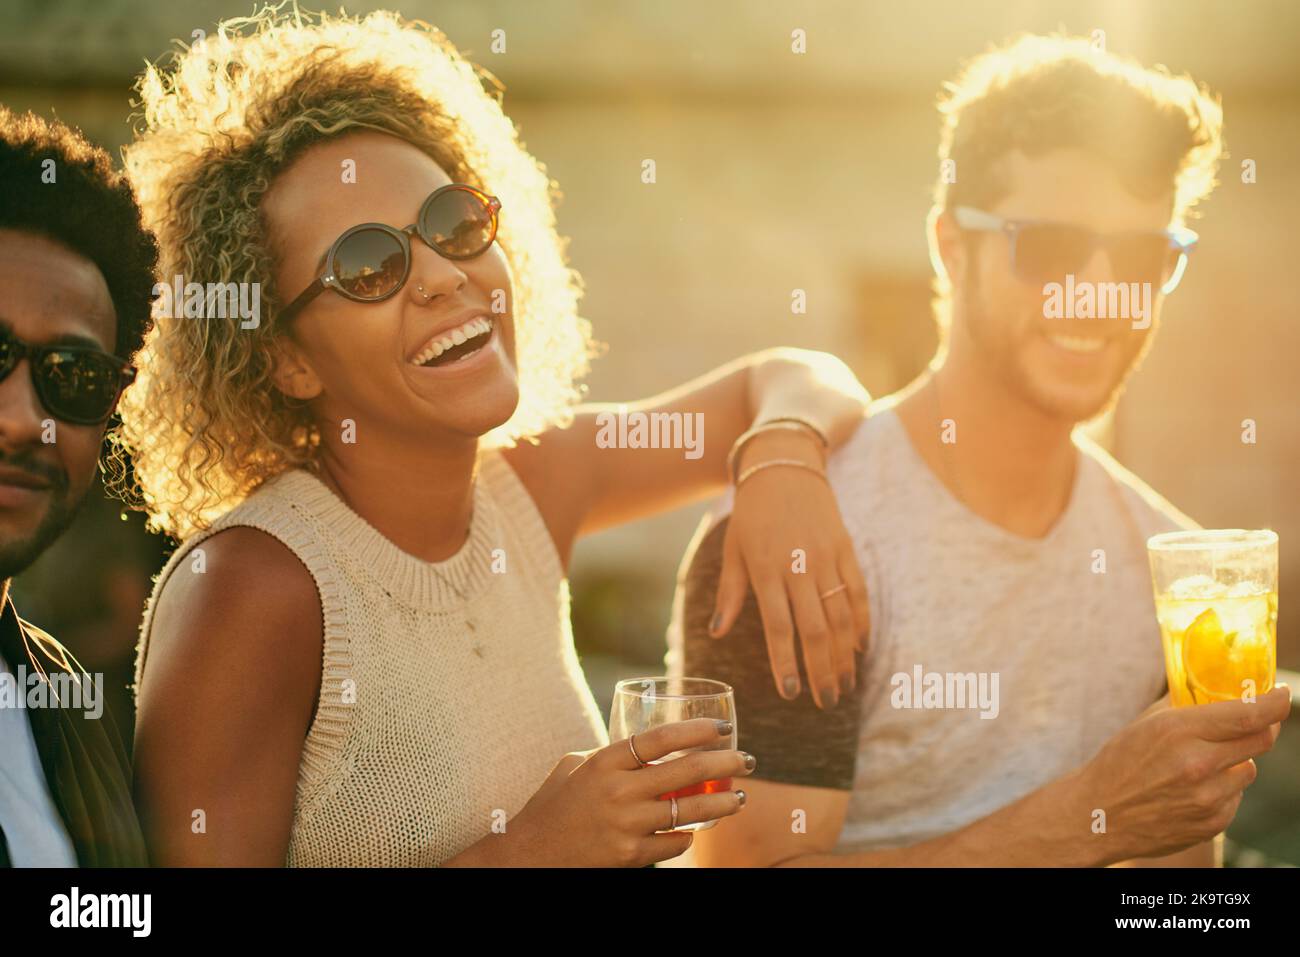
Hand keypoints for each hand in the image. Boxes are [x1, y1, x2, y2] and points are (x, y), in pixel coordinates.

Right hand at [501, 718, 752, 866]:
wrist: (530, 855)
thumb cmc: (552, 804)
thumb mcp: (574, 766)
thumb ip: (609, 754)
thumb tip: (646, 746)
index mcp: (605, 761)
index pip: (660, 737)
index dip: (696, 730)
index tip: (723, 726)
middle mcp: (618, 790)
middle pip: (685, 770)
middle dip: (724, 762)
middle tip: (747, 760)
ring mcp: (626, 824)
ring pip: (688, 809)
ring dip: (721, 803)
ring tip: (740, 798)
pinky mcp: (630, 855)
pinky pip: (674, 843)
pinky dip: (687, 835)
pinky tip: (695, 830)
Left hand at [711, 429, 869, 708]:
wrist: (786, 464)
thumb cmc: (753, 512)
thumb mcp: (734, 549)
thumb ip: (731, 593)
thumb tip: (718, 632)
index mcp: (767, 569)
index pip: (780, 627)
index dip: (787, 663)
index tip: (791, 693)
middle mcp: (800, 566)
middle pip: (816, 629)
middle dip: (822, 670)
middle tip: (825, 701)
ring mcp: (827, 557)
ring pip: (842, 615)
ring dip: (845, 654)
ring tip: (845, 684)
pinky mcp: (846, 548)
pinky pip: (859, 592)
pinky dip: (862, 622)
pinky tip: (860, 648)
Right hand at [1073, 685, 1289, 863]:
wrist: (1100, 815)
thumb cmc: (1120, 763)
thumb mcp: (1145, 723)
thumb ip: (1184, 705)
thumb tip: (1214, 685)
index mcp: (1179, 731)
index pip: (1249, 714)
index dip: (1276, 702)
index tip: (1283, 693)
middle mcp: (1198, 764)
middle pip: (1261, 739)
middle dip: (1264, 726)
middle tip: (1256, 719)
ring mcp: (1209, 797)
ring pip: (1248, 768)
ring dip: (1236, 761)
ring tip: (1201, 764)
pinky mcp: (1213, 821)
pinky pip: (1235, 795)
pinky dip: (1222, 787)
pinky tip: (1192, 789)